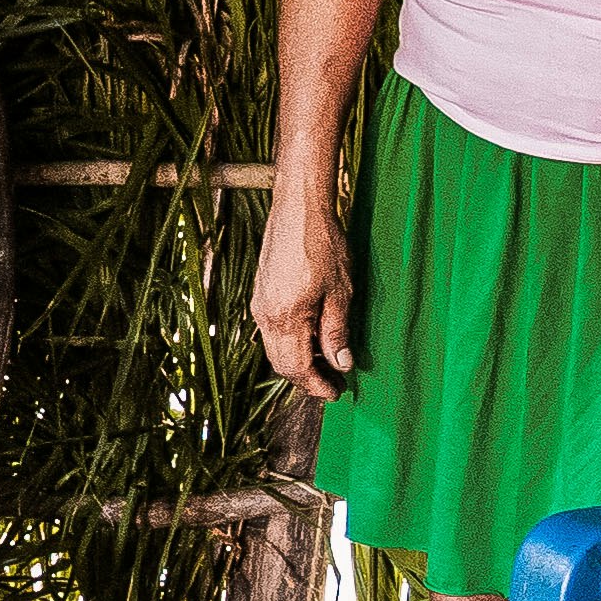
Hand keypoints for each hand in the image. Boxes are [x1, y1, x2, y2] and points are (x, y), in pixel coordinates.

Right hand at [249, 192, 356, 397]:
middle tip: (333, 382)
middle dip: (305, 378)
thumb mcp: (340, 291)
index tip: (336, 392)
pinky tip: (311, 335)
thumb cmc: (323, 244)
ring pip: (274, 349)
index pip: (296, 368)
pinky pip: (271, 331)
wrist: (298, 208)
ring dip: (298, 361)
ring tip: (326, 361)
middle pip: (281, 364)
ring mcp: (259, 304)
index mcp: (285, 318)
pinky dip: (290, 343)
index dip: (316, 385)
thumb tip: (341, 364)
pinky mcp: (260, 293)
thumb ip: (337, 331)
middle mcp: (265, 316)